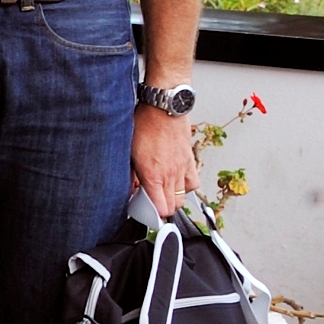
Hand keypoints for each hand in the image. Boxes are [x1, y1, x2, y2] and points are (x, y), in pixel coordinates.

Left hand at [131, 104, 199, 218]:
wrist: (163, 109)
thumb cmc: (144, 126)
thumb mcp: (129, 153)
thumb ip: (131, 174)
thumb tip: (132, 188)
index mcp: (154, 176)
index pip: (161, 209)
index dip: (153, 214)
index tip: (144, 211)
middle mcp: (171, 175)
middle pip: (173, 206)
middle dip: (162, 208)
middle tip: (151, 201)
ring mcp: (182, 169)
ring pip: (184, 197)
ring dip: (174, 198)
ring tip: (163, 193)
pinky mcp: (190, 160)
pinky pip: (193, 182)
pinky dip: (186, 186)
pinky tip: (176, 181)